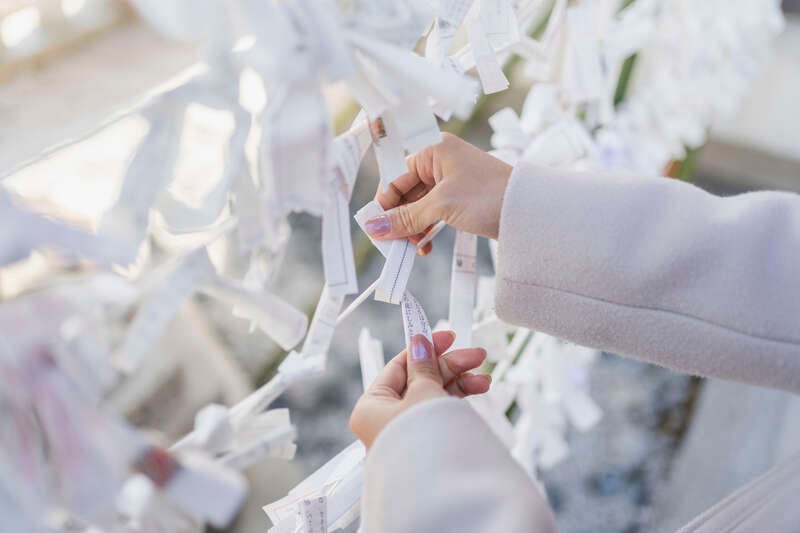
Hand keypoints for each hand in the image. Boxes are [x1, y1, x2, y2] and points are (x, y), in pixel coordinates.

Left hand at [349, 330, 490, 449]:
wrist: (438, 486)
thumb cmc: (421, 440)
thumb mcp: (424, 392)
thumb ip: (424, 365)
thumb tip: (420, 343)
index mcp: (371, 406)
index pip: (399, 367)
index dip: (425, 348)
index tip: (448, 337)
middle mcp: (385, 420)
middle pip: (419, 380)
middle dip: (450, 367)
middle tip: (476, 355)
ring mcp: (406, 432)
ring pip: (433, 396)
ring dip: (459, 383)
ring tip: (483, 379)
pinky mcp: (425, 442)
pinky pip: (440, 412)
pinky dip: (458, 401)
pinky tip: (477, 391)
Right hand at [365, 133, 512, 253]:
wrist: (528, 211)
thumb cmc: (488, 196)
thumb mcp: (441, 206)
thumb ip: (405, 218)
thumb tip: (374, 227)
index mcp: (433, 150)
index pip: (396, 176)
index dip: (384, 203)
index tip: (375, 227)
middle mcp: (440, 161)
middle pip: (405, 193)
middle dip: (399, 220)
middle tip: (393, 244)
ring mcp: (450, 181)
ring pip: (418, 206)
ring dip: (412, 228)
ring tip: (412, 248)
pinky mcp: (459, 199)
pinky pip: (432, 214)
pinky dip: (426, 229)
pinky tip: (424, 245)